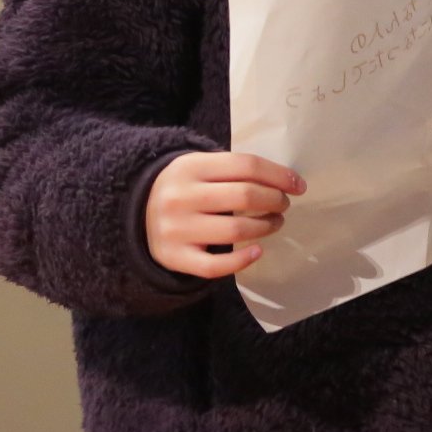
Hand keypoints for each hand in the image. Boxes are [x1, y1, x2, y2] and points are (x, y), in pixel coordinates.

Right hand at [145, 152, 304, 278]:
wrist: (133, 214)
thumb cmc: (181, 188)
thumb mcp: (197, 168)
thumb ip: (231, 170)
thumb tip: (285, 180)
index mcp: (189, 167)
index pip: (245, 166)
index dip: (279, 175)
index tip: (298, 185)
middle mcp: (180, 197)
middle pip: (244, 196)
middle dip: (274, 200)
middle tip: (283, 204)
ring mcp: (176, 230)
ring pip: (236, 230)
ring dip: (265, 226)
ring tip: (274, 223)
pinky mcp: (174, 258)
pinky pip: (216, 266)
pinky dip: (242, 260)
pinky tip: (257, 251)